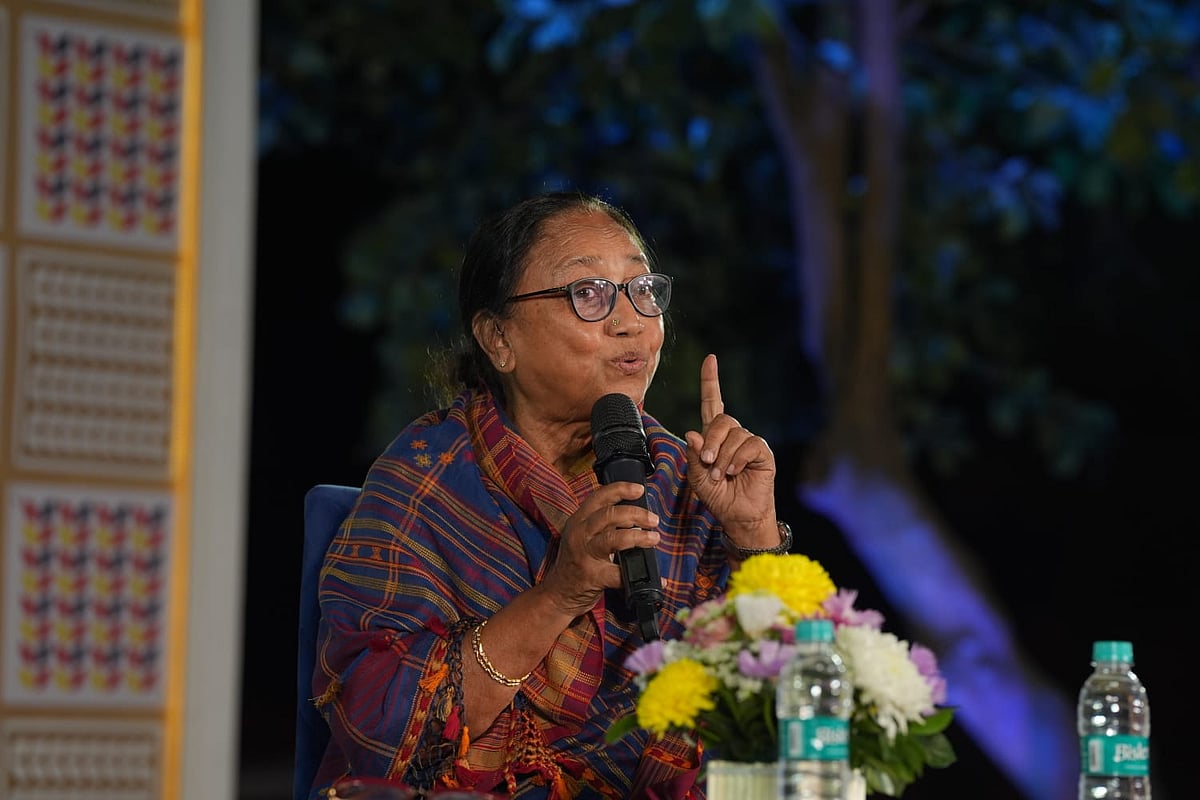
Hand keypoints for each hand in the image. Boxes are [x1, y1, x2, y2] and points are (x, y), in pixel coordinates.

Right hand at [539, 482, 660, 618]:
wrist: (557, 594)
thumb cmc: (574, 563)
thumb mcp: (581, 536)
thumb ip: (602, 525)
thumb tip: (635, 515)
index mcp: (578, 521)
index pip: (599, 497)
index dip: (620, 489)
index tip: (639, 489)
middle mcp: (579, 534)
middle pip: (609, 515)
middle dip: (636, 514)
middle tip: (653, 519)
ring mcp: (584, 555)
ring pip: (614, 539)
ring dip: (638, 537)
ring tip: (653, 538)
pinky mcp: (592, 576)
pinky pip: (619, 573)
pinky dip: (640, 574)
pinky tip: (657, 579)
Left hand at [685, 354, 777, 545]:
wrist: (738, 515)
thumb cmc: (718, 496)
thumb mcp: (697, 477)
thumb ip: (693, 456)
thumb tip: (692, 433)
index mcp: (714, 436)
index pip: (712, 402)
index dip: (711, 381)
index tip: (710, 359)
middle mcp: (732, 434)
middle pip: (721, 418)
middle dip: (711, 440)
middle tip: (708, 463)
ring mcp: (749, 442)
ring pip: (734, 434)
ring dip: (723, 457)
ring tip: (722, 475)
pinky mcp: (762, 453)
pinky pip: (750, 445)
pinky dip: (738, 459)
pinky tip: (736, 472)